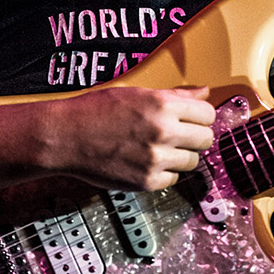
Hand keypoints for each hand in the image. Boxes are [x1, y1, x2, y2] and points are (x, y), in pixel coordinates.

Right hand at [43, 85, 215, 191]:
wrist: (66, 136)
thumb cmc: (96, 110)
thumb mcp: (137, 92)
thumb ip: (175, 95)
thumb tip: (203, 92)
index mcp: (162, 104)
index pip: (207, 113)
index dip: (201, 116)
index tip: (194, 119)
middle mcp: (163, 131)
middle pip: (206, 139)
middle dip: (196, 137)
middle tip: (181, 135)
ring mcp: (156, 159)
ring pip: (193, 162)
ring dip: (182, 156)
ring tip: (161, 148)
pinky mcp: (147, 181)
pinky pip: (173, 179)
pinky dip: (165, 172)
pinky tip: (148, 161)